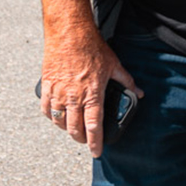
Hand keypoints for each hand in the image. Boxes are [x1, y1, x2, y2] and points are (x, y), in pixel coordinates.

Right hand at [39, 26, 141, 157]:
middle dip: (80, 139)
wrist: (69, 32)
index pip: (93, 126)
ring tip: (73, 130)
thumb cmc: (92, 47)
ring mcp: (58, 92)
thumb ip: (127, 81)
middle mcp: (73, 96)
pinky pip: (45, 108)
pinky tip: (57, 117)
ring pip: (59, 121)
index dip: (95, 142)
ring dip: (66, 129)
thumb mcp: (114, 64)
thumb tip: (140, 93)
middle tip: (86, 141)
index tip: (97, 152)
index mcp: (92, 93)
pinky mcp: (47, 85)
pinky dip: (51, 116)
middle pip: (74, 128)